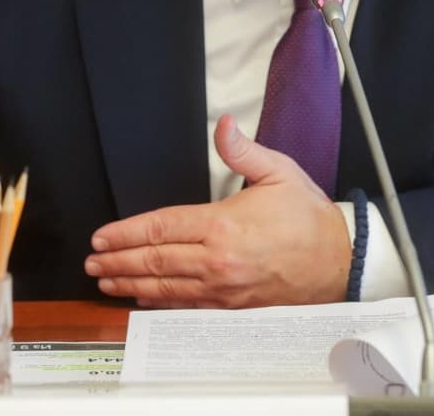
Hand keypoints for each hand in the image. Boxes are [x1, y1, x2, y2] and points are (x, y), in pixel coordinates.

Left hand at [84, 114, 349, 307]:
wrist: (341, 261)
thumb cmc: (309, 217)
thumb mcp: (279, 171)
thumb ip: (244, 150)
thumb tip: (223, 126)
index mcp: (222, 224)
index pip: (162, 228)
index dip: (126, 232)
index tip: (102, 236)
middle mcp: (217, 261)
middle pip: (155, 261)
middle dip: (118, 261)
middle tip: (92, 262)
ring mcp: (223, 289)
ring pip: (165, 288)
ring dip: (130, 284)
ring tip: (106, 281)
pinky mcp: (232, 307)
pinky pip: (187, 307)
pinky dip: (160, 304)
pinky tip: (143, 299)